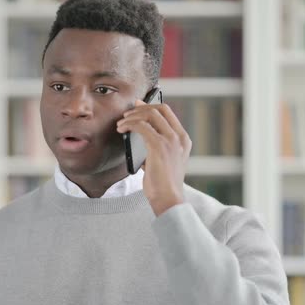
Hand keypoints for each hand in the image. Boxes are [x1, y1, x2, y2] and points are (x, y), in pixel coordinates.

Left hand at [116, 101, 191, 215]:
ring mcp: (171, 140)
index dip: (150, 105)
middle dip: (140, 108)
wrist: (168, 198)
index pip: (168, 112)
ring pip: (150, 114)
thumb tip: (139, 129)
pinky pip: (141, 126)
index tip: (137, 106)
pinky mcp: (159, 146)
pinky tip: (122, 130)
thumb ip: (157, 144)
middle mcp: (179, 137)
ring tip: (121, 124)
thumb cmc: (162, 182)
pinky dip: (129, 124)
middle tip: (126, 114)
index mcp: (183, 139)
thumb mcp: (164, 160)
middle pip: (159, 109)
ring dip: (132, 116)